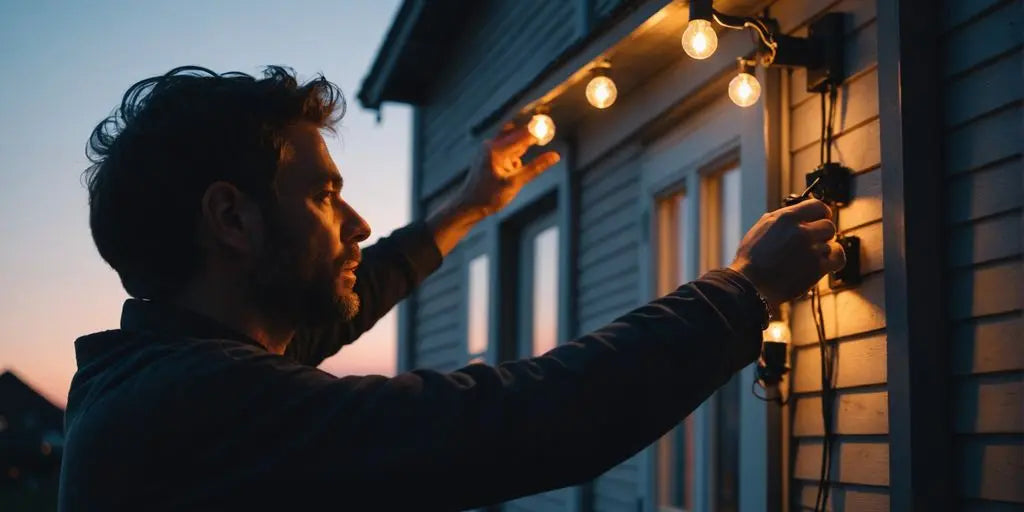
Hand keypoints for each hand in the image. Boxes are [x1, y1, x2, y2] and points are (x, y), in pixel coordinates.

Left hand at [454, 125, 560, 216]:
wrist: (468, 206)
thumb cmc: (489, 197)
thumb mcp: (515, 183)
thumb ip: (536, 168)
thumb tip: (555, 156)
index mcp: (497, 150)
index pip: (523, 134)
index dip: (538, 128)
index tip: (551, 124)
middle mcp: (491, 145)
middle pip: (515, 129)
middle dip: (530, 129)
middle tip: (545, 126)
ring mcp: (488, 149)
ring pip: (510, 138)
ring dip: (523, 141)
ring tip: (530, 151)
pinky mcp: (488, 154)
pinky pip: (505, 147)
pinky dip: (515, 151)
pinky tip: (516, 166)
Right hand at [727, 199, 845, 306]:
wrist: (751, 284)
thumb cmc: (751, 260)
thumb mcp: (760, 229)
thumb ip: (779, 219)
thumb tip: (792, 214)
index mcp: (786, 218)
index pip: (818, 206)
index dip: (822, 213)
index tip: (821, 219)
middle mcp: (801, 231)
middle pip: (829, 225)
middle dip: (822, 234)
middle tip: (814, 242)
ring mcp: (811, 249)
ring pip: (833, 243)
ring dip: (823, 250)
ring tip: (810, 257)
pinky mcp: (818, 268)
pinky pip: (838, 258)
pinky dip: (834, 259)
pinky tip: (825, 263)